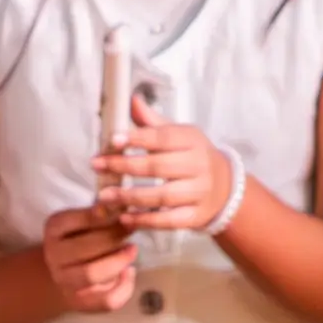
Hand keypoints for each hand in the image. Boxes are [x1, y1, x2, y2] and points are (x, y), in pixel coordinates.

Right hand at [42, 206, 136, 312]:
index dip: (103, 216)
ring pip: (92, 273)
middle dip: (115, 236)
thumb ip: (101, 213)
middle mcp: (54, 256)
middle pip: (86, 247)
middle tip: (132, 229)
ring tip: (132, 250)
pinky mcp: (81, 302)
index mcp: (53, 229)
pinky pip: (106, 299)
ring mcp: (65, 281)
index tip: (122, 212)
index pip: (76, 220)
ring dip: (118, 261)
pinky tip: (129, 272)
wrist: (63, 273)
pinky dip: (124, 287)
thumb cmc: (80, 239)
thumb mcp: (83, 221)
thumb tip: (123, 205)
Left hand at [91, 94, 234, 231]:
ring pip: (161, 196)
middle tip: (97, 166)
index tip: (113, 140)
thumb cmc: (193, 157)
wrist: (225, 189)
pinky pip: (168, 221)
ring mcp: (199, 193)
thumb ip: (153, 123)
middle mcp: (199, 166)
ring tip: (104, 196)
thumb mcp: (179, 136)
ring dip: (130, 196)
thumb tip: (132, 100)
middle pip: (158, 166)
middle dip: (124, 166)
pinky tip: (124, 217)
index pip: (163, 137)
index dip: (138, 138)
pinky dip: (145, 220)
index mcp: (193, 140)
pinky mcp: (196, 216)